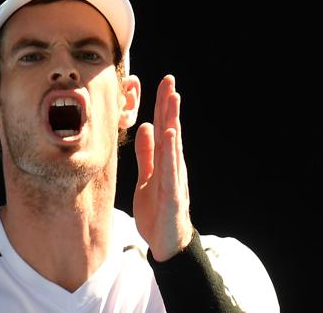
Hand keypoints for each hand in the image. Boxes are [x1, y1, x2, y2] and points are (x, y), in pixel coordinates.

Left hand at [133, 75, 193, 261]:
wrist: (166, 242)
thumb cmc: (157, 209)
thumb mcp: (147, 177)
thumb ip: (147, 154)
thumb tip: (147, 127)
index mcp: (165, 161)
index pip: (164, 128)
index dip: (163, 107)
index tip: (163, 83)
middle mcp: (173, 166)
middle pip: (171, 131)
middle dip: (169, 105)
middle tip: (169, 80)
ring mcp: (174, 179)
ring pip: (173, 146)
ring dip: (172, 121)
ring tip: (172, 99)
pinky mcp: (172, 194)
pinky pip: (170, 170)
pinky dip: (170, 152)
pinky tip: (170, 135)